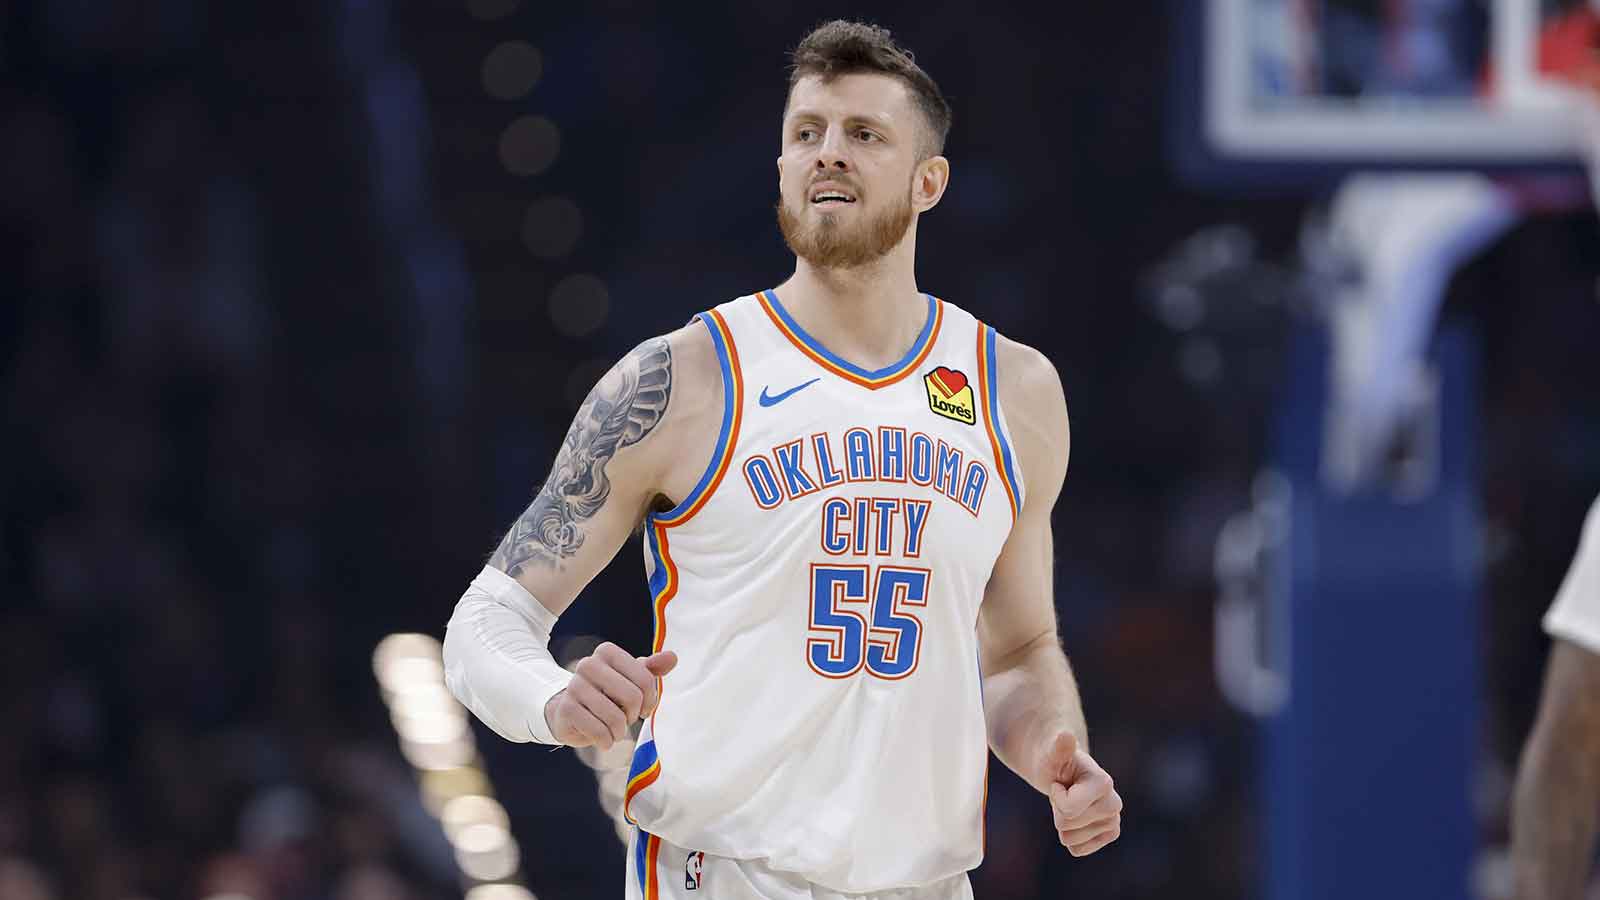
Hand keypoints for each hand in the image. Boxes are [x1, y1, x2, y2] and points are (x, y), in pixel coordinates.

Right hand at [546, 643, 677, 749]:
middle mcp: (588, 664)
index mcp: (606, 652)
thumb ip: (651, 670)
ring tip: (613, 729)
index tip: (642, 707)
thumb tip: (672, 657)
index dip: (649, 700)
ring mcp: (574, 686)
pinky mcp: (566, 709)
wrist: (568, 712)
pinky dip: (606, 741)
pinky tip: (602, 738)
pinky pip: (599, 731)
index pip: (645, 679)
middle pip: (632, 697)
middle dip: (633, 715)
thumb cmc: (606, 694)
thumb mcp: (630, 680)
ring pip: (615, 717)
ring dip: (619, 731)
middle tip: (625, 718)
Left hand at [1042, 732, 1121, 856]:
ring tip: (1070, 803)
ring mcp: (1114, 821)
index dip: (1056, 797)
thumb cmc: (1056, 761)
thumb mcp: (1052, 753)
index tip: (1061, 783)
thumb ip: (1058, 746)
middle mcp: (1114, 803)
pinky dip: (1069, 837)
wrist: (1064, 772)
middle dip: (1057, 810)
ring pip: (1069, 840)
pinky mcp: (1109, 834)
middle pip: (1066, 824)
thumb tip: (1065, 735)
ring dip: (1063, 823)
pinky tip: (1075, 819)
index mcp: (1104, 782)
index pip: (1068, 809)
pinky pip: (1077, 850)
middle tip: (1065, 794)